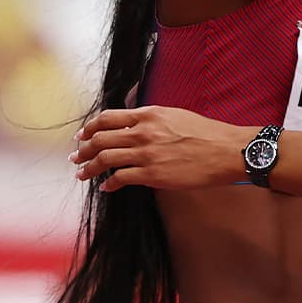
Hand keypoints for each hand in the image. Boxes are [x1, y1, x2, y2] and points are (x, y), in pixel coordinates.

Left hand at [70, 106, 249, 191]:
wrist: (225, 150)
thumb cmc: (205, 133)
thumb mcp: (175, 115)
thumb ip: (151, 119)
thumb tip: (133, 125)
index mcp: (148, 114)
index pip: (107, 118)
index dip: (89, 127)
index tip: (82, 136)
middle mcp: (143, 132)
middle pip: (100, 139)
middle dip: (83, 150)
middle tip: (76, 157)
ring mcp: (146, 154)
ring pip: (105, 159)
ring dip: (88, 168)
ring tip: (82, 174)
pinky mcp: (152, 174)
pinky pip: (120, 178)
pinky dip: (108, 184)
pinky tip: (106, 187)